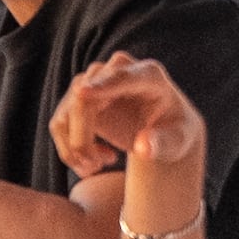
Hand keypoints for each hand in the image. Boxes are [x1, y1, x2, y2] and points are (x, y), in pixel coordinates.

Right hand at [51, 53, 204, 197]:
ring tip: (98, 167)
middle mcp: (116, 70)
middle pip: (84, 98)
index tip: (82, 94)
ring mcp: (93, 80)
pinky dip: (70, 149)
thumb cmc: (174, 132)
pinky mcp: (77, 98)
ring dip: (76, 147)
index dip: (103, 85)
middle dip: (83, 137)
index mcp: (149, 75)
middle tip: (96, 168)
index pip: (121, 77)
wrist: (161, 130)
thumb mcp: (178, 140)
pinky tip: (95, 160)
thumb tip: (143, 147)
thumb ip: (163, 143)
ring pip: (67, 113)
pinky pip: (60, 124)